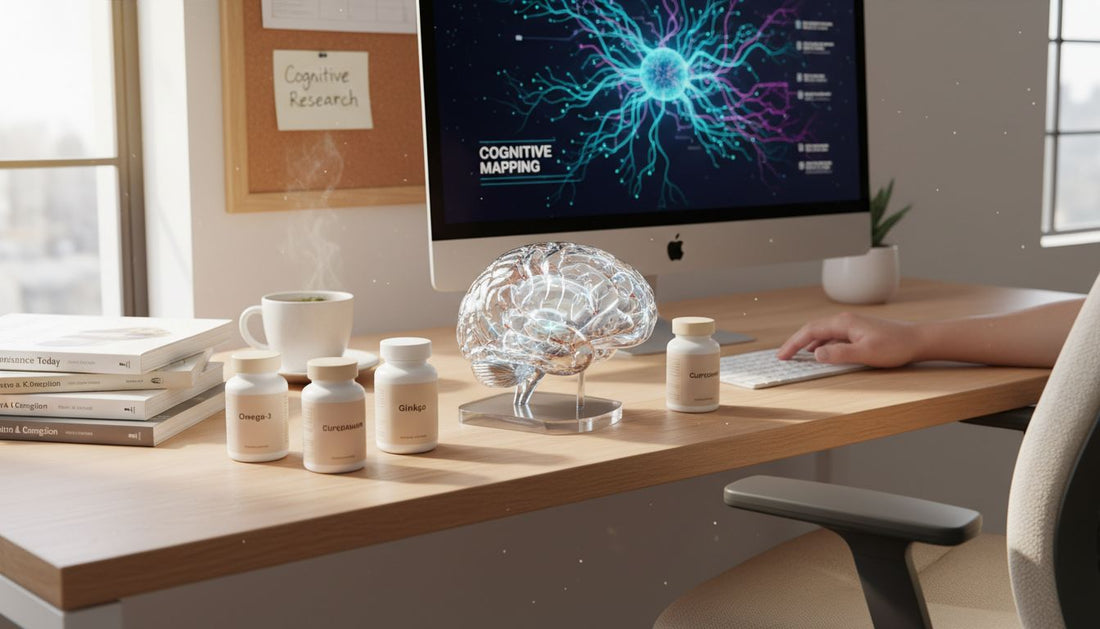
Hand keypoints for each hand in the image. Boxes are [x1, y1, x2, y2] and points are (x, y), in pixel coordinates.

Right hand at [776, 312, 921, 367]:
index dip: (793, 343)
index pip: (810, 331)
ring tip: (797, 355)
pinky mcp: (858, 332)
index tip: (782, 354)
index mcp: (844, 323)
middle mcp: (845, 321)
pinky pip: (832, 337)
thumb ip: (839, 354)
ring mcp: (852, 325)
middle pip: (813, 329)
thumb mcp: (865, 354)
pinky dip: (821, 344)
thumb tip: (816, 354)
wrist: (918, 340)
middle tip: (784, 355)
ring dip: (808, 343)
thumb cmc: (896, 346)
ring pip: (822, 333)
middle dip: (796, 342)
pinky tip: (821, 353)